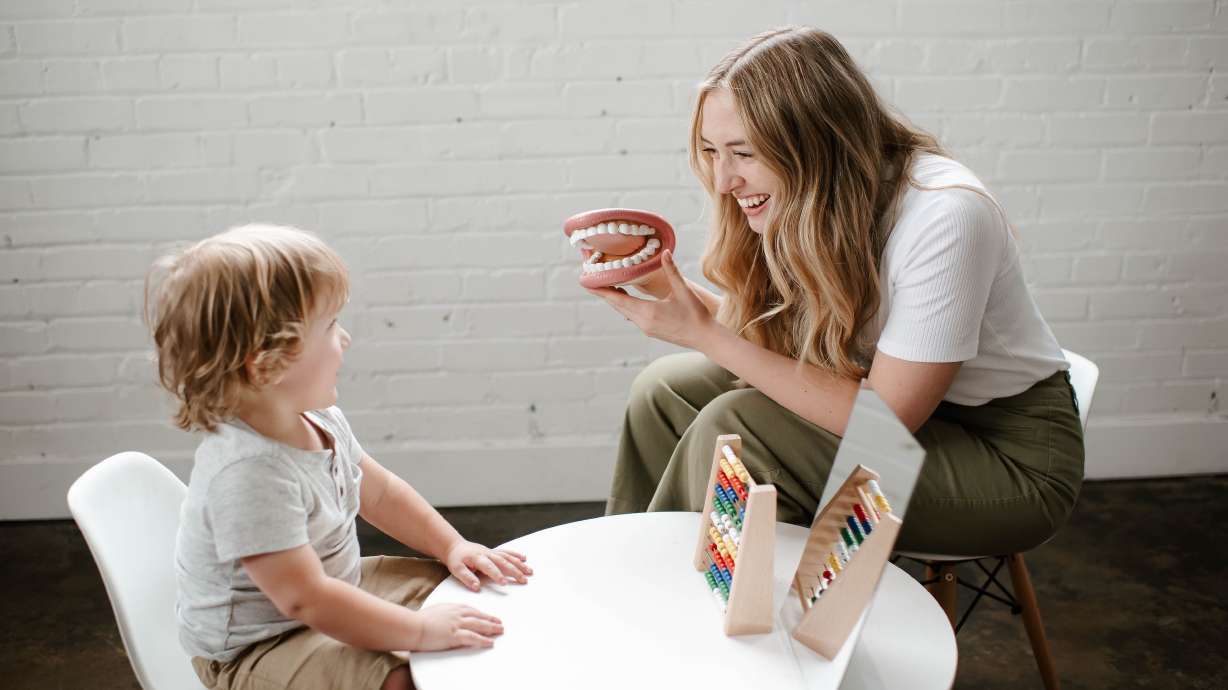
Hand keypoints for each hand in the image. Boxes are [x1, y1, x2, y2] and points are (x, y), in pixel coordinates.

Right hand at [412, 603, 503, 650]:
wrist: (413, 626)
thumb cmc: (418, 620)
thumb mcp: (435, 611)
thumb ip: (444, 613)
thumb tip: (446, 617)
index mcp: (452, 607)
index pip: (471, 610)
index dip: (482, 613)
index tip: (488, 616)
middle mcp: (457, 614)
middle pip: (479, 616)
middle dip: (491, 620)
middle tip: (500, 623)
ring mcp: (457, 624)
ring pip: (479, 625)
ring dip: (491, 628)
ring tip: (500, 631)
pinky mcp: (455, 635)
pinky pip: (473, 637)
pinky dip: (483, 640)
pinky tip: (490, 642)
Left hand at [444, 540, 531, 590]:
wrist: (455, 546)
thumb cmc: (456, 559)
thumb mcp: (456, 569)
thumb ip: (467, 577)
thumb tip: (476, 587)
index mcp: (477, 558)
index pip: (489, 567)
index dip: (497, 574)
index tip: (504, 583)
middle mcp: (487, 553)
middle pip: (503, 562)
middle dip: (514, 571)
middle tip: (524, 580)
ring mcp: (491, 552)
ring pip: (508, 557)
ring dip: (519, 564)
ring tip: (529, 572)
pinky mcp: (493, 551)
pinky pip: (506, 552)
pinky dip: (516, 555)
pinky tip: (524, 558)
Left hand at [587, 250, 719, 350]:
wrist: (705, 338)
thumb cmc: (696, 315)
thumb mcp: (683, 291)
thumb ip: (672, 271)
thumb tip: (665, 252)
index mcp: (648, 312)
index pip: (618, 300)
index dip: (601, 291)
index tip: (587, 283)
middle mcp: (643, 322)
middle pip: (618, 305)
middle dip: (604, 292)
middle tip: (590, 280)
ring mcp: (646, 328)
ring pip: (625, 311)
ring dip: (615, 299)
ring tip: (605, 285)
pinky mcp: (651, 330)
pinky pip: (633, 316)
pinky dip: (625, 305)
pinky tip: (625, 298)